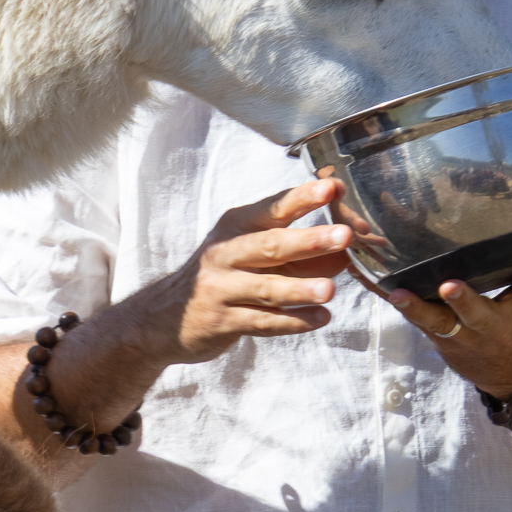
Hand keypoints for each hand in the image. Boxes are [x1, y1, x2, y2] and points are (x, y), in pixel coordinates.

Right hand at [167, 179, 352, 363]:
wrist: (164, 317)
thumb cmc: (222, 275)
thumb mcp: (248, 249)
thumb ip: (294, 247)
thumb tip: (346, 247)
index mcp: (237, 226)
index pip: (273, 208)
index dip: (302, 198)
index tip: (332, 188)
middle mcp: (226, 254)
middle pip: (271, 245)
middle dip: (309, 240)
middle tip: (343, 236)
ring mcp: (222, 289)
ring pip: (266, 288)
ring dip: (300, 288)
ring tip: (331, 290)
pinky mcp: (222, 322)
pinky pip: (262, 322)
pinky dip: (292, 322)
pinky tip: (319, 319)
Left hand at [389, 255, 511, 396]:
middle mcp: (498, 326)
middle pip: (479, 314)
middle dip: (464, 301)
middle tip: (450, 286)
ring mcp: (466, 336)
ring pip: (440, 323)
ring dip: (419, 309)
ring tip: (400, 294)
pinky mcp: (444, 340)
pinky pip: (418, 322)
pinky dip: (398, 305)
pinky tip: (378, 287)